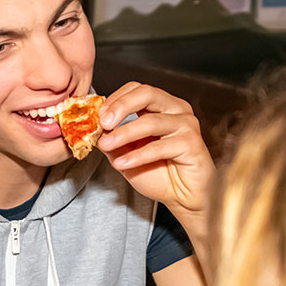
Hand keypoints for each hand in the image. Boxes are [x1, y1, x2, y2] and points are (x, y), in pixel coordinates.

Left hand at [98, 83, 214, 225]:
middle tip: (103, 122)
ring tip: (106, 145)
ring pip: (151, 121)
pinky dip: (137, 155)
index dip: (115, 99)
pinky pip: (160, 147)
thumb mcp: (125, 153)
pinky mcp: (192, 144)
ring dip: (124, 133)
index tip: (97, 115)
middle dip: (121, 106)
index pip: (137, 89)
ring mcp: (186, 125)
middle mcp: (175, 110)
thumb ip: (112, 138)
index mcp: (160, 106)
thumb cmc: (157, 171)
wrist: (181, 195)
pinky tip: (122, 163)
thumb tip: (93, 128)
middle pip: (147, 94)